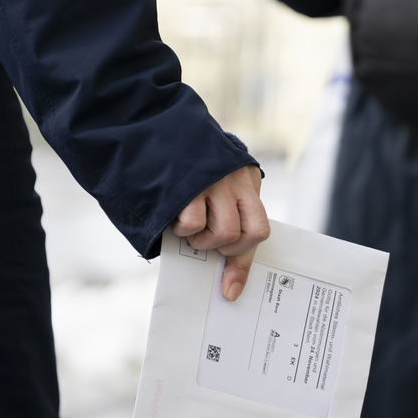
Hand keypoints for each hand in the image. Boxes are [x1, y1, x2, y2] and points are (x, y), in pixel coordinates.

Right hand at [170, 165, 268, 300]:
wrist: (157, 130)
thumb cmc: (188, 171)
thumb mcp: (217, 190)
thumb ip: (229, 225)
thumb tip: (230, 287)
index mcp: (248, 182)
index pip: (260, 229)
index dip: (243, 261)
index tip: (230, 287)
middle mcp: (237, 180)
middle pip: (243, 235)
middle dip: (220, 248)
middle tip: (204, 238)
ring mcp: (215, 181)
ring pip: (223, 233)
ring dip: (200, 239)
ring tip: (188, 224)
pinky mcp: (189, 183)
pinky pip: (193, 223)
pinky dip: (181, 227)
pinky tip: (174, 211)